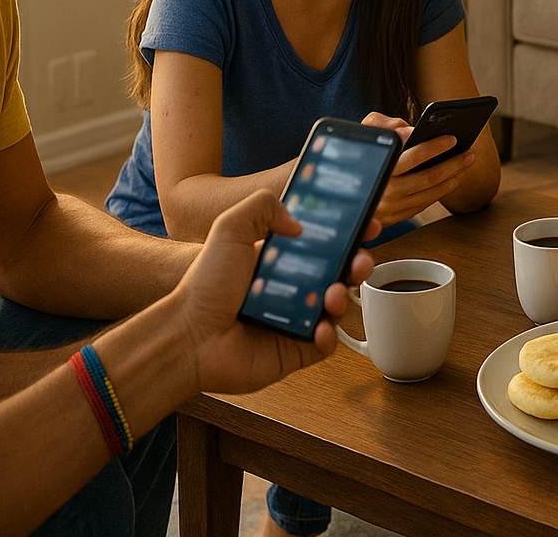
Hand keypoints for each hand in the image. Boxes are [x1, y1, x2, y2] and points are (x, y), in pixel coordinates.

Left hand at [172, 188, 377, 394]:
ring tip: (333, 294)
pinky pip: (327, 345)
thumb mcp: (229, 228)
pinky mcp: (297, 351)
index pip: (325, 244)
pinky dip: (330, 336)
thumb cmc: (206, 286)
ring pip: (338, 308)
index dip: (349, 235)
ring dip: (344, 298)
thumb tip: (300, 223)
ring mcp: (297, 321)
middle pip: (340, 274)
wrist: (189, 336)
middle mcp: (293, 289)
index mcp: (282, 261)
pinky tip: (320, 327)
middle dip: (358, 265)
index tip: (367, 225)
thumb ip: (263, 207)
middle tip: (360, 261)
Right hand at [361, 112, 475, 227]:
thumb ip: (383, 124)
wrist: (338, 190)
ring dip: (451, 177)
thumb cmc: (359, 153)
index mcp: (378, 166)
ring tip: (465, 163)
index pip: (411, 156)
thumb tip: (409, 129)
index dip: (433, 147)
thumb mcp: (362, 132)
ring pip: (428, 193)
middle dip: (452, 163)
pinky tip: (451, 180)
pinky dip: (440, 192)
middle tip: (470, 152)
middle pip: (427, 177)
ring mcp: (390, 207)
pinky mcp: (393, 218)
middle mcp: (384, 190)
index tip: (452, 138)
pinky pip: (422, 205)